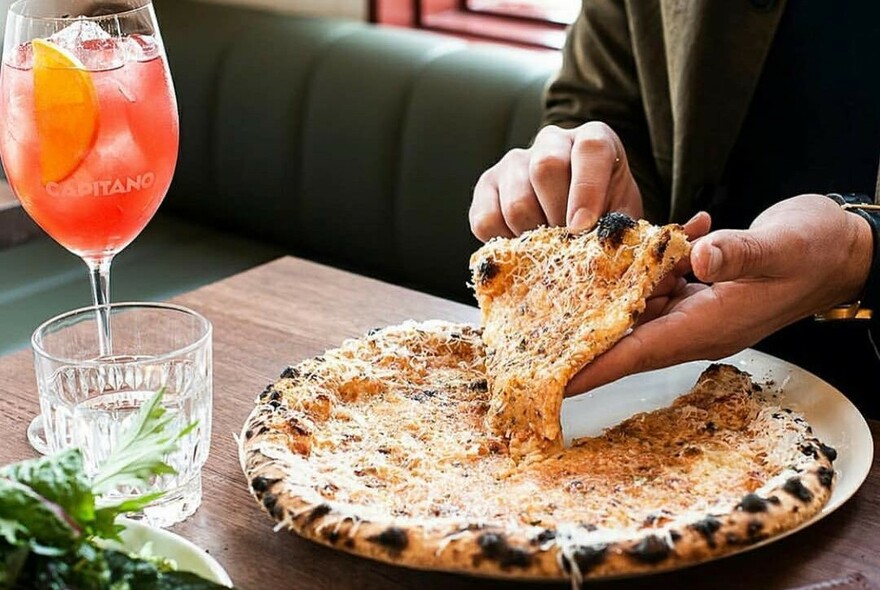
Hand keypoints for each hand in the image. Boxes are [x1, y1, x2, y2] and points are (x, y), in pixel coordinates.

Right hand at [469, 122, 642, 240]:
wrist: (574, 217)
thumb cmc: (603, 213)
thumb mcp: (622, 215)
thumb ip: (618, 225)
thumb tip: (603, 247)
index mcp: (593, 139)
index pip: (590, 149)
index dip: (586, 190)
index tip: (582, 227)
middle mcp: (552, 141)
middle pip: (545, 169)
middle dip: (557, 216)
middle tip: (567, 244)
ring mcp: (514, 161)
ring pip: (516, 201)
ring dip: (533, 236)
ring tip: (547, 247)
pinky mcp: (487, 185)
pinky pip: (486, 219)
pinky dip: (505, 242)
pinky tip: (522, 245)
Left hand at [566, 194, 874, 394]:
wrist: (842, 247)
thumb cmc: (817, 250)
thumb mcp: (780, 247)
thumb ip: (737, 253)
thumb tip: (697, 256)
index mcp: (708, 327)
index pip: (636, 354)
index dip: (593, 368)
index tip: (552, 383)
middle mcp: (694, 325)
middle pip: (624, 337)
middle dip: (580, 337)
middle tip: (531, 336)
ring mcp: (695, 307)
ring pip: (634, 307)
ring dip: (604, 293)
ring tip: (560, 284)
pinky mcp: (697, 287)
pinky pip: (655, 282)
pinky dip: (642, 264)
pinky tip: (639, 239)